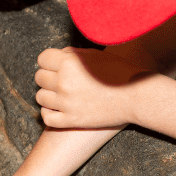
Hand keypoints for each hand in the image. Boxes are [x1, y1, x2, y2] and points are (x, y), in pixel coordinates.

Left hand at [35, 47, 150, 129]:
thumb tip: (56, 57)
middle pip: (39, 78)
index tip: (56, 65)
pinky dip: (49, 113)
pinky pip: (46, 118)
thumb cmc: (119, 72)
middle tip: (61, 80)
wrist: (136, 97)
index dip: (49, 61)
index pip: (42, 59)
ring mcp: (66, 103)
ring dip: (49, 95)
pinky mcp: (71, 120)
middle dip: (49, 77)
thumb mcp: (95, 55)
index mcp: (69, 63)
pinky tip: (57, 108)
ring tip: (62, 94)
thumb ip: (72, 54)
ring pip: (40, 97)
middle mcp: (64, 82)